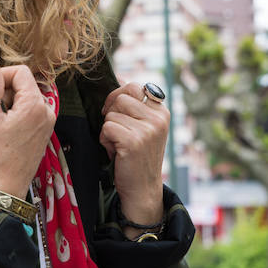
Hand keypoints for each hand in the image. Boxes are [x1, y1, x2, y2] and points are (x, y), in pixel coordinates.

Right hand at [0, 58, 55, 199]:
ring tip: (0, 122)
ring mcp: (48, 121)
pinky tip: (7, 130)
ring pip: (27, 97)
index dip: (2, 76)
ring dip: (11, 102)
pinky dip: (17, 113)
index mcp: (35, 105)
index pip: (21, 72)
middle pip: (25, 84)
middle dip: (6, 91)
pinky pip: (31, 110)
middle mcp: (46, 111)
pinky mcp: (44, 130)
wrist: (7, 185)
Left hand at [100, 82, 169, 227]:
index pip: (135, 86)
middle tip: (115, 130)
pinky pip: (107, 127)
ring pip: (112, 113)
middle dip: (111, 112)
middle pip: (121, 97)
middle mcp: (158, 118)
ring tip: (119, 144)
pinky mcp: (134, 141)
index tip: (115, 111)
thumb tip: (118, 78)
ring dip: (108, 129)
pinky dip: (105, 140)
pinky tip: (116, 152)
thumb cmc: (137, 156)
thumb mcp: (143, 127)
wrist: (142, 189)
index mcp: (161, 111)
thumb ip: (134, 105)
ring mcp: (148, 129)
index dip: (118, 96)